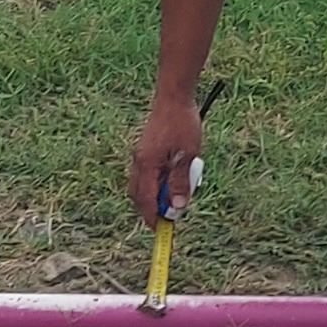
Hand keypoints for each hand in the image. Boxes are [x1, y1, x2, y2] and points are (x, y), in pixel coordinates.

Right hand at [125, 89, 206, 223]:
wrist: (174, 97)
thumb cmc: (182, 123)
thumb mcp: (187, 155)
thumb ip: (180, 181)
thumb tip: (177, 205)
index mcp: (147, 164)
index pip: (145, 199)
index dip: (152, 217)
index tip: (161, 230)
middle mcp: (139, 162)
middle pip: (138, 195)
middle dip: (151, 208)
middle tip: (170, 215)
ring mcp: (141, 155)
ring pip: (142, 184)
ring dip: (156, 194)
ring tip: (177, 194)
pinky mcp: (146, 150)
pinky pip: (148, 173)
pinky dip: (157, 182)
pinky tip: (174, 177)